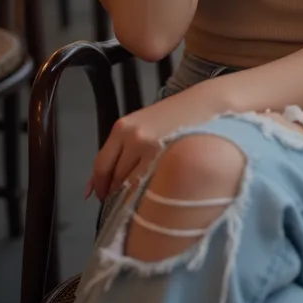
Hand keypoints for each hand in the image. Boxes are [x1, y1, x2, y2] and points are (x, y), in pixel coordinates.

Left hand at [86, 82, 220, 201]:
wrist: (206, 105)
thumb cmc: (173, 116)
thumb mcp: (141, 126)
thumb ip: (120, 150)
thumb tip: (96, 185)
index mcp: (122, 128)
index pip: (101, 166)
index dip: (99, 186)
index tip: (101, 195)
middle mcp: (134, 138)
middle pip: (116, 178)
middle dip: (117, 191)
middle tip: (124, 197)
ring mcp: (153, 149)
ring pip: (132, 185)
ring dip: (133, 194)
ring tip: (143, 194)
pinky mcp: (170, 159)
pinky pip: (151, 186)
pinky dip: (149, 193)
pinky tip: (155, 192)